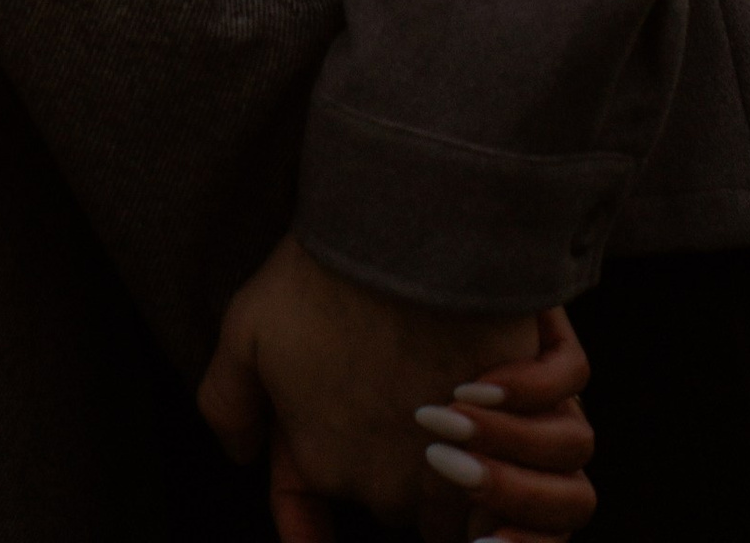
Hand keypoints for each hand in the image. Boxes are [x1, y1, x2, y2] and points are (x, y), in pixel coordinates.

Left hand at [198, 233, 593, 536]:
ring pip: (463, 502)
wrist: (408, 235)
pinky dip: (514, 447)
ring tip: (465, 415)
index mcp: (322, 464)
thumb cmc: (320, 273)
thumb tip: (240, 453)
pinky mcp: (511, 434)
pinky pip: (520, 474)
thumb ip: (229, 403)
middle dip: (403, 471)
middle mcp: (386, 483)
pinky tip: (500, 401)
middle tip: (408, 408)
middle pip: (401, 508)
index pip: (318, 517)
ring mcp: (452, 465)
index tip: (336, 506)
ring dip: (469, 471)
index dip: (322, 508)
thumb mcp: (243, 330)